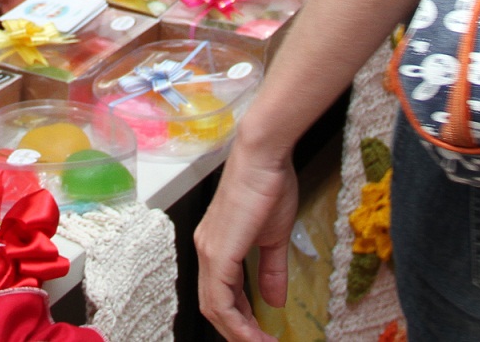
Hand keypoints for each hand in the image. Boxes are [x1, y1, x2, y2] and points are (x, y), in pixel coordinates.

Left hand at [196, 141, 300, 341]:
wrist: (264, 155)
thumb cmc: (268, 184)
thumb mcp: (273, 236)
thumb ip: (270, 270)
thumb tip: (273, 301)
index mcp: (217, 246)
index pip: (222, 295)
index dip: (241, 321)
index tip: (262, 335)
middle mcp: (206, 250)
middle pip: (214, 307)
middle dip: (238, 332)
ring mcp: (209, 251)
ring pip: (215, 308)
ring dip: (239, 333)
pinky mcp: (218, 252)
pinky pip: (222, 300)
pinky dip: (238, 323)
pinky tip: (255, 335)